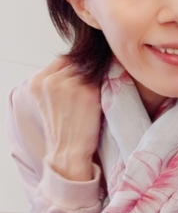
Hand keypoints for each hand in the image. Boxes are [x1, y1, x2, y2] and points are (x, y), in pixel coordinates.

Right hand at [29, 57, 101, 180]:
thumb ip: (58, 80)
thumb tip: (80, 62)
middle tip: (90, 89)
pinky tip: (101, 98)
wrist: (69, 152)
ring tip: (95, 96)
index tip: (83, 79)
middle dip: (86, 72)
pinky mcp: (88, 92)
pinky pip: (102, 79)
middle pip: (77, 63)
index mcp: (38, 81)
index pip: (63, 60)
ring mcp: (69, 85)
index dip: (75, 68)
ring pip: (90, 70)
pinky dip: (105, 86)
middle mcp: (51, 81)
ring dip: (96, 78)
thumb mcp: (50, 100)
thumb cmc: (63, 127)